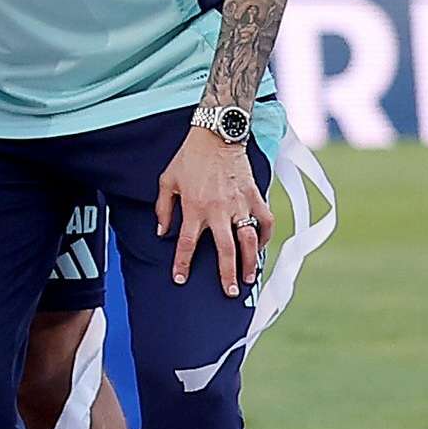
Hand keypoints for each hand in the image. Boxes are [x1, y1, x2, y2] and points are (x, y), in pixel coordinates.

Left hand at [156, 123, 268, 289]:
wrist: (216, 136)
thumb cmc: (188, 159)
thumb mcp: (167, 181)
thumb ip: (163, 209)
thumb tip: (161, 233)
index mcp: (194, 208)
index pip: (187, 244)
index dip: (183, 264)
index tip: (180, 279)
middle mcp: (219, 211)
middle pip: (225, 250)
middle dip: (227, 274)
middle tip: (231, 292)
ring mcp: (240, 205)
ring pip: (250, 240)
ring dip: (251, 261)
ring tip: (250, 276)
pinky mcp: (255, 196)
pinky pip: (266, 221)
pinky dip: (266, 236)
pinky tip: (262, 247)